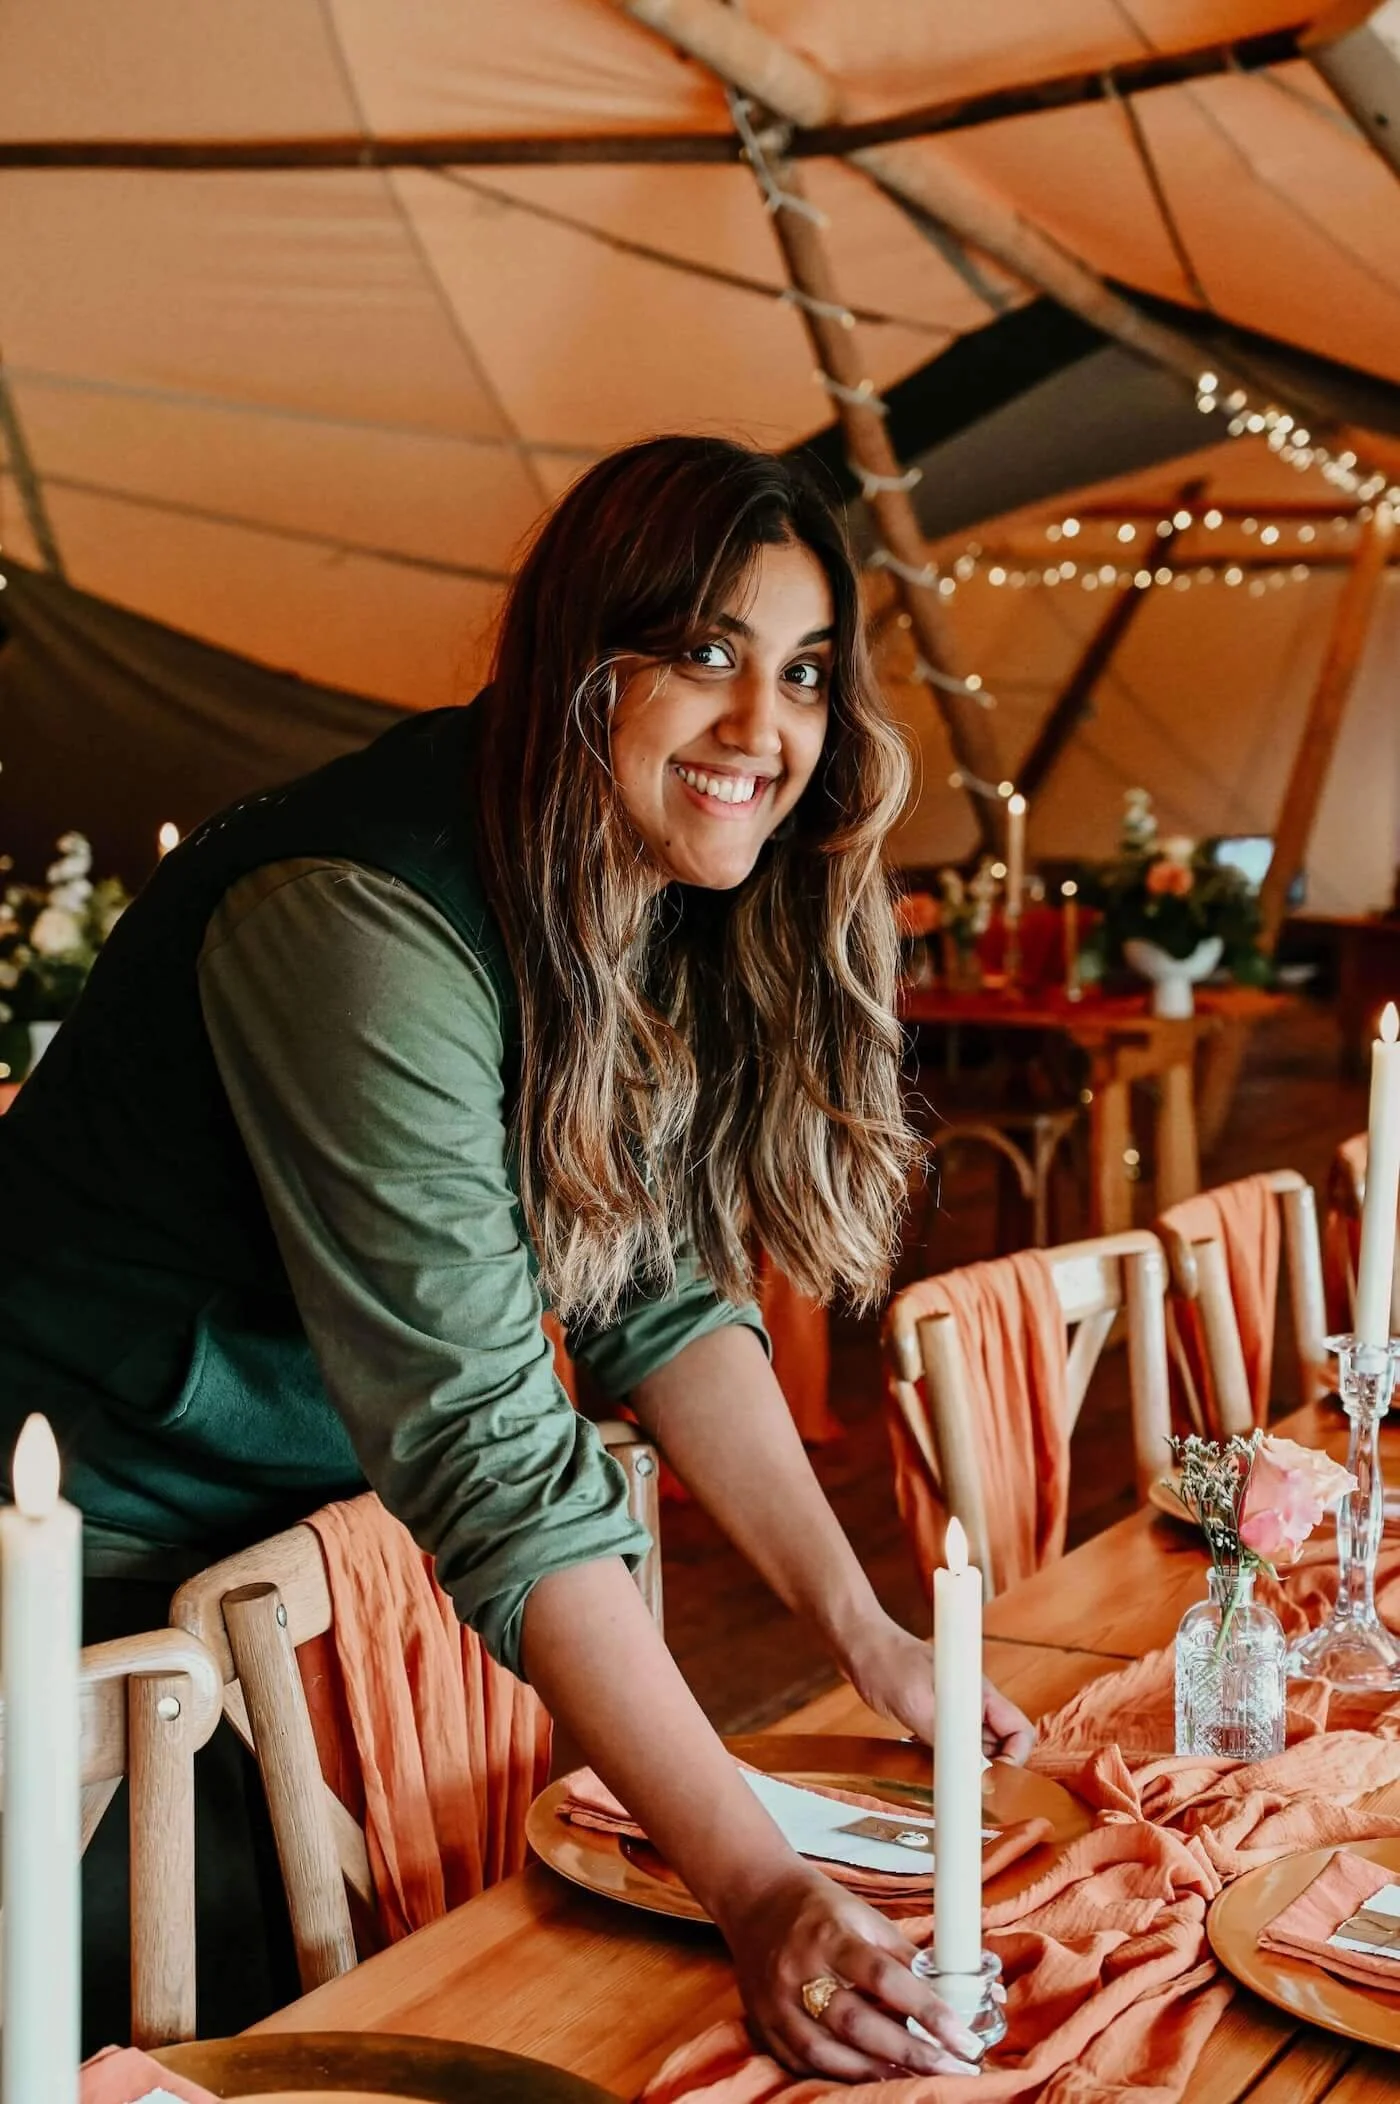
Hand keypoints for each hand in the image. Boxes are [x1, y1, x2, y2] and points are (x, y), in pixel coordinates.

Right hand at [717, 1863, 984, 2081]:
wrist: (756, 1899)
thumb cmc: (817, 1907)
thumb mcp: (864, 1916)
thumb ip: (902, 1956)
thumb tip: (951, 1995)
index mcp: (830, 1934)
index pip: (885, 1978)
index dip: (928, 2011)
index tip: (964, 2038)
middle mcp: (800, 1970)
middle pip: (858, 2023)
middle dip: (911, 2054)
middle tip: (955, 2070)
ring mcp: (777, 2002)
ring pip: (828, 2053)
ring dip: (878, 2074)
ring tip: (919, 2080)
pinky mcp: (764, 2024)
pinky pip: (803, 2064)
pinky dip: (840, 2077)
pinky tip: (872, 2079)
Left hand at [842, 1616, 1035, 1762]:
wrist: (858, 1644)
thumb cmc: (886, 1662)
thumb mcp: (915, 1703)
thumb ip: (944, 1737)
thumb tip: (971, 1770)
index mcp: (980, 1694)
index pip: (1020, 1732)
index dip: (1015, 1759)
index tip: (991, 1778)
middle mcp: (973, 1704)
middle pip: (1001, 1746)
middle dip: (989, 1770)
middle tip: (962, 1785)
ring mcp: (955, 1711)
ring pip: (976, 1750)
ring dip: (964, 1767)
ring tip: (939, 1774)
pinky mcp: (935, 1718)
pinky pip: (952, 1747)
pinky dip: (943, 1760)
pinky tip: (920, 1760)